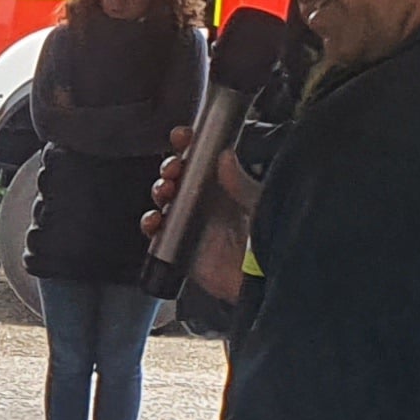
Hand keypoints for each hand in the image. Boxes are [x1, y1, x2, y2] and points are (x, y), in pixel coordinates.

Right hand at [142, 125, 259, 307]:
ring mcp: (194, 226)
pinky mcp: (181, 249)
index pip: (205, 161)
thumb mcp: (258, 206)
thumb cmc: (269, 242)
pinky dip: (151, 224)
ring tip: (166, 191)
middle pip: (180, 178)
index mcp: (228, 189)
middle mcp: (209, 205)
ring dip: (160, 190)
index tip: (183, 136)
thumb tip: (225, 156)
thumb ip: (240, 183)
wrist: (262, 283)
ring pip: (166, 200)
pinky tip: (156, 220)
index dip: (191, 146)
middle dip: (171, 168)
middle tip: (174, 169)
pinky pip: (158, 233)